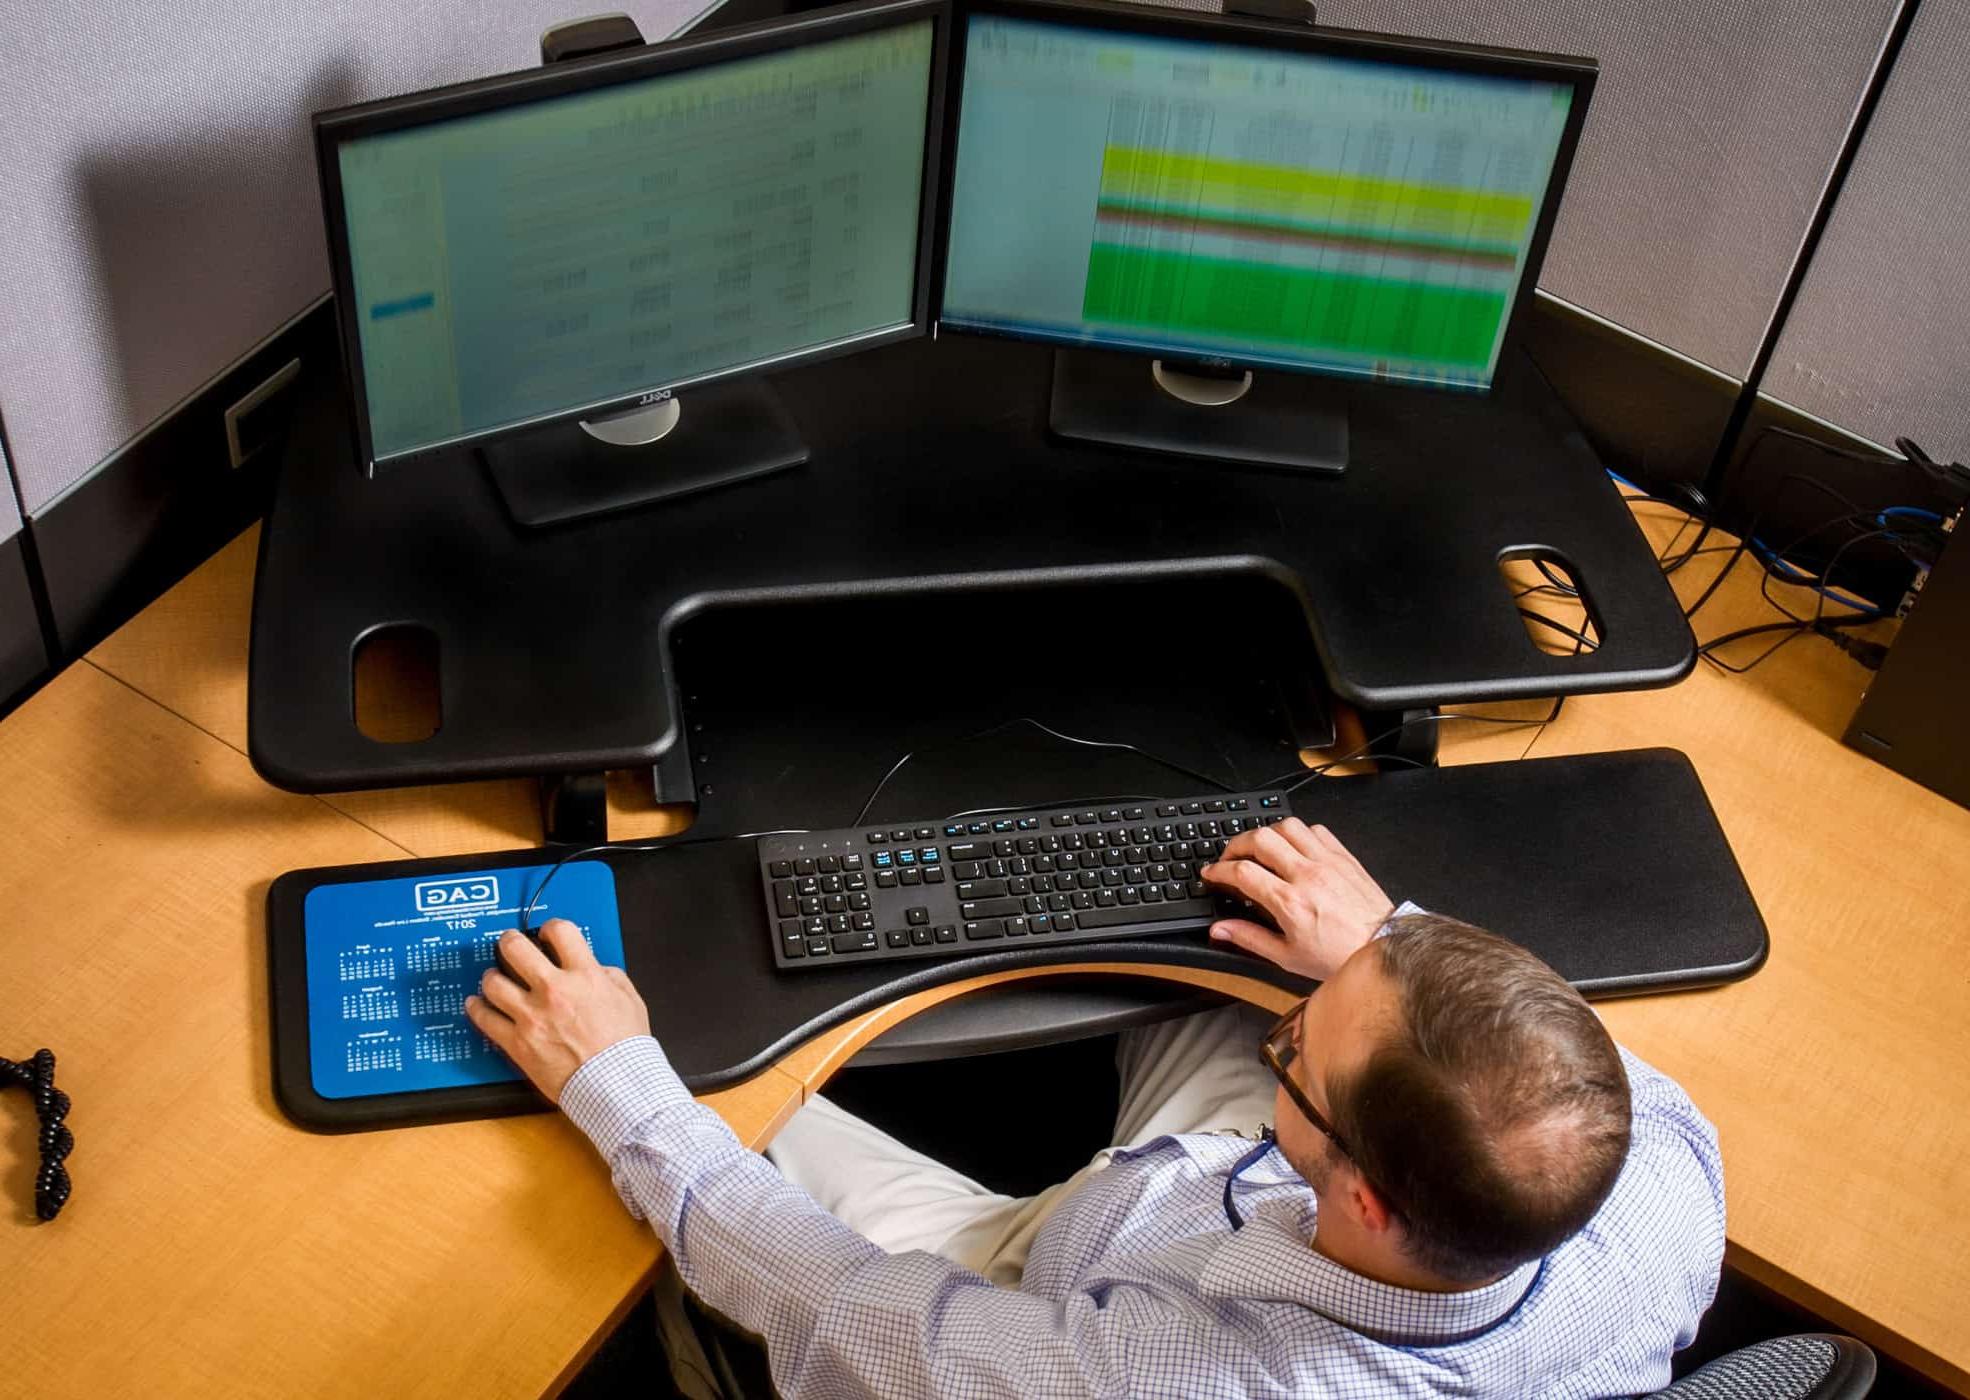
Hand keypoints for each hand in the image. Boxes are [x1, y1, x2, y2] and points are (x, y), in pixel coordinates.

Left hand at [464, 920, 650, 1101]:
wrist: (615, 1084)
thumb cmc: (625, 1048)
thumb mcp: (629, 999)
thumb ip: (608, 976)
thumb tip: (594, 968)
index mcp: (584, 976)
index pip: (560, 931)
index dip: (550, 927)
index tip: (546, 933)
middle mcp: (554, 990)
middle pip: (516, 948)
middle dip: (510, 941)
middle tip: (509, 944)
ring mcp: (531, 1016)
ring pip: (493, 982)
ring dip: (491, 976)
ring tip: (494, 977)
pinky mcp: (517, 1042)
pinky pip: (485, 1019)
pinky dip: (476, 1008)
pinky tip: (476, 1004)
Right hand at [1200, 819, 1394, 981]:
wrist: (1381, 947)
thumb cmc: (1338, 955)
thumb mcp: (1287, 956)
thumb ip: (1249, 938)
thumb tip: (1220, 930)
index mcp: (1290, 902)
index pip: (1242, 872)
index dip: (1219, 870)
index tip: (1212, 874)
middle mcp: (1307, 875)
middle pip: (1260, 839)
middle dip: (1236, 844)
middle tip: (1230, 857)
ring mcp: (1327, 862)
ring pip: (1288, 826)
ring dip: (1267, 832)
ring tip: (1260, 847)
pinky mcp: (1344, 857)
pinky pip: (1316, 830)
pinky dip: (1298, 833)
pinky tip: (1293, 846)